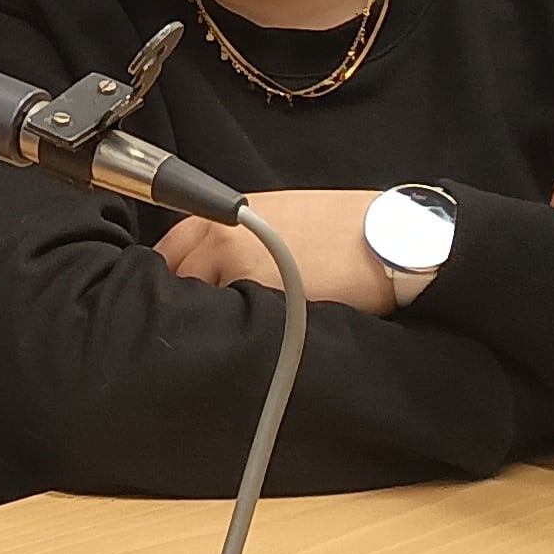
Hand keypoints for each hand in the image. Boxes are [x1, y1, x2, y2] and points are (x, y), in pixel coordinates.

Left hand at [156, 186, 398, 313]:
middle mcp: (218, 237)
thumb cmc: (341, 227)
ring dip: (205, 319)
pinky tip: (250, 338)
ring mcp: (234, 266)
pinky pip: (229, 321)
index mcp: (220, 215)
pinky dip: (232, 332)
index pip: (166, 249)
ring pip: (197, 303)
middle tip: (195, 322)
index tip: (167, 296)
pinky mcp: (258, 294)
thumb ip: (234, 237)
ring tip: (226, 334)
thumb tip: (211, 267)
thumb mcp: (275, 217)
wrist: (388, 237)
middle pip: (173, 279)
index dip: (166, 277)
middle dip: (179, 300)